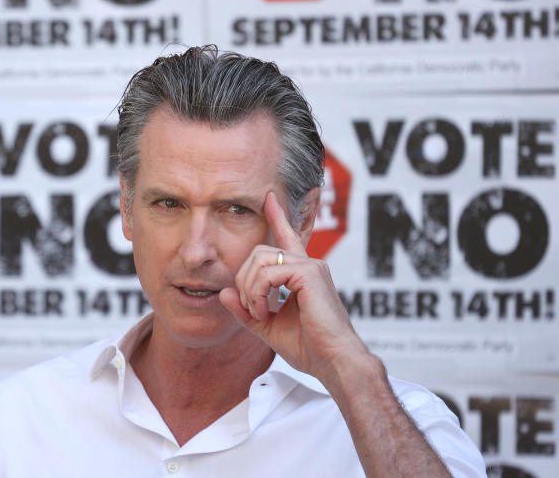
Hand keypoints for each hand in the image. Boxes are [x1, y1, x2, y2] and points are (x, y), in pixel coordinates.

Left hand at [219, 191, 373, 382]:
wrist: (334, 362)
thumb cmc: (310, 348)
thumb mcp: (269, 327)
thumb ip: (246, 310)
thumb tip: (224, 293)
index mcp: (302, 274)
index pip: (287, 237)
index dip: (277, 216)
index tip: (269, 197)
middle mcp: (308, 264)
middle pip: (257, 253)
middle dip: (244, 281)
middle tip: (252, 310)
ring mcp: (310, 266)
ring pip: (259, 260)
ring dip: (250, 289)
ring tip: (259, 313)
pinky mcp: (309, 273)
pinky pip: (267, 273)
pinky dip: (259, 293)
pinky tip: (266, 311)